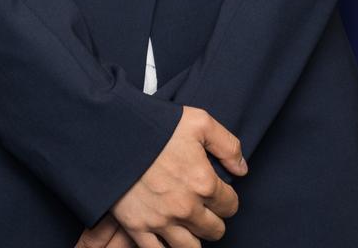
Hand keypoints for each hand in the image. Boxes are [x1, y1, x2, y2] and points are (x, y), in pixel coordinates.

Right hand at [74, 105, 246, 247]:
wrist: (114, 132)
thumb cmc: (157, 124)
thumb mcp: (200, 121)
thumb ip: (228, 145)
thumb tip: (242, 170)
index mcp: (204, 182)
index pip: (230, 206)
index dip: (226, 198)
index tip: (217, 191)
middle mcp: (186, 208)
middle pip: (214, 230)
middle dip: (212, 219)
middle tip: (202, 207)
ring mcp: (162, 221)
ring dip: (194, 238)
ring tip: (188, 225)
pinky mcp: (138, 228)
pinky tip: (169, 242)